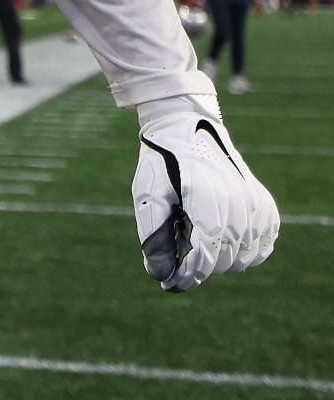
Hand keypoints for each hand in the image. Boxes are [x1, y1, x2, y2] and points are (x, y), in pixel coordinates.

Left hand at [133, 96, 279, 291]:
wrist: (187, 129)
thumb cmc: (161, 164)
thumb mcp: (147, 192)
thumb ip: (153, 233)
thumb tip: (159, 273)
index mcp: (203, 194)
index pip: (206, 250)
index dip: (191, 273)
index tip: (174, 284)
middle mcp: (235, 198)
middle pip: (227, 257)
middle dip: (203, 268)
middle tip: (182, 262)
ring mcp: (254, 200)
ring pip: (247, 254)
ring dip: (224, 261)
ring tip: (201, 247)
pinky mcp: (263, 202)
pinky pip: (266, 241)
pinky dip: (249, 252)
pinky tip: (229, 246)